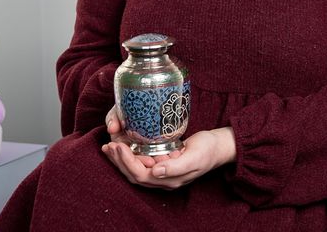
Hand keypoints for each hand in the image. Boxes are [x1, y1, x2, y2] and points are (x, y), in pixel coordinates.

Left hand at [101, 126, 236, 189]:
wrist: (218, 147)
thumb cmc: (208, 150)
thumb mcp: (195, 157)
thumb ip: (176, 167)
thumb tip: (156, 172)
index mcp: (170, 180)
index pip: (141, 175)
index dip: (127, 162)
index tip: (118, 146)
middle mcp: (163, 178)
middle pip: (134, 174)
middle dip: (119, 161)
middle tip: (109, 146)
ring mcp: (162, 172)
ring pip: (135, 169)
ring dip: (121, 159)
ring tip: (109, 147)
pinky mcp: (162, 162)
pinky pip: (141, 162)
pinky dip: (130, 155)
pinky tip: (123, 146)